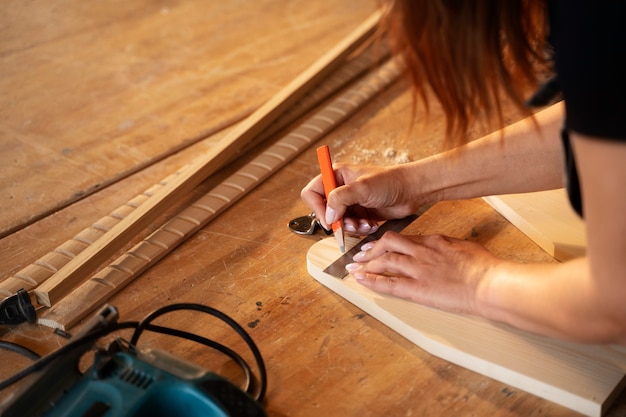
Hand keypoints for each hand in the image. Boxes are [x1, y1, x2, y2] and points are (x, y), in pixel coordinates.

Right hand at [301, 163, 427, 234]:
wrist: (412, 190)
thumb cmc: (390, 182)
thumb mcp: (362, 188)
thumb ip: (340, 199)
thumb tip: (327, 216)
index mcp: (336, 175)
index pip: (312, 193)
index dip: (317, 208)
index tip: (329, 220)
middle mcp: (340, 188)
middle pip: (324, 211)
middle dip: (337, 221)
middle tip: (350, 225)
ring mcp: (350, 202)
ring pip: (337, 222)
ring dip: (350, 227)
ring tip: (365, 224)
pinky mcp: (359, 213)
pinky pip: (350, 226)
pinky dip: (359, 229)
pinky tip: (372, 224)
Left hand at [345, 231, 500, 314]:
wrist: (488, 283)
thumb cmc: (483, 267)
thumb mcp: (463, 247)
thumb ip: (447, 246)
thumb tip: (441, 248)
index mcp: (433, 241)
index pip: (403, 238)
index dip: (386, 242)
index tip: (378, 246)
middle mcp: (421, 252)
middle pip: (388, 244)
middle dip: (371, 249)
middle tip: (360, 255)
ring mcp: (418, 270)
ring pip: (385, 261)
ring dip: (367, 264)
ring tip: (355, 268)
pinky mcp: (418, 289)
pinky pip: (390, 283)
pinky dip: (373, 281)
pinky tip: (362, 280)